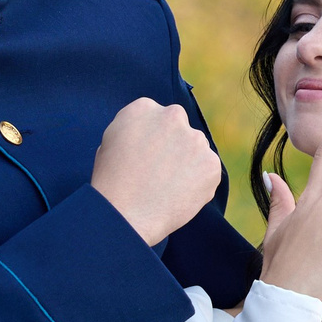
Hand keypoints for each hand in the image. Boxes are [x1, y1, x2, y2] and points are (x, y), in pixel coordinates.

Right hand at [92, 99, 222, 245]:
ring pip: (197, 149)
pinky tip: (179, 195)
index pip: (158, 118)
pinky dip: (199, 183)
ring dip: (189, 163)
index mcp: (144, 108)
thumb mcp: (110, 143)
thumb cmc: (111, 182)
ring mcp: (195, 139)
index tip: (148, 156)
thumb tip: (151, 132)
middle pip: (180, 129)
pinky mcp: (211, 163)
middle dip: (174, 146)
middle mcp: (173, 116)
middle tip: (161, 172)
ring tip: (167, 187)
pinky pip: (208, 171)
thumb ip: (134, 129)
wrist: (125, 213)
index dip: (153, 139)